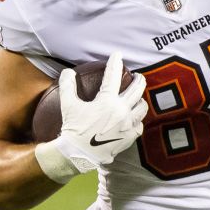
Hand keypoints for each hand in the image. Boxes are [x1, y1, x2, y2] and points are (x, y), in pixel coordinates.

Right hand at [50, 52, 147, 174]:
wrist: (78, 155)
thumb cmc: (73, 129)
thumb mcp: (68, 105)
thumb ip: (68, 86)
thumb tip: (68, 72)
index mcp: (107, 101)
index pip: (113, 76)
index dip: (115, 63)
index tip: (117, 55)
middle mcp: (121, 111)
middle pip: (137, 89)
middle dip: (139, 79)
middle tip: (137, 76)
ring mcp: (127, 125)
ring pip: (142, 107)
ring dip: (140, 100)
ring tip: (136, 98)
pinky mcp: (129, 138)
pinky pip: (139, 126)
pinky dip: (137, 121)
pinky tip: (134, 119)